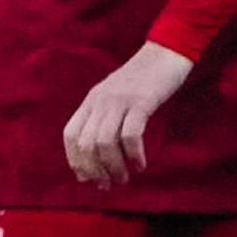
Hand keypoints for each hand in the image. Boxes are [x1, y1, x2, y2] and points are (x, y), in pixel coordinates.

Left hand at [64, 44, 194, 187]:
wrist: (166, 52)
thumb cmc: (144, 79)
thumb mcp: (116, 96)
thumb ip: (106, 118)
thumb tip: (100, 153)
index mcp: (91, 100)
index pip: (70, 135)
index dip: (75, 160)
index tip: (87, 178)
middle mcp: (100, 101)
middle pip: (85, 143)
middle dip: (94, 170)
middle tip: (108, 185)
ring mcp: (120, 100)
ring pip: (104, 143)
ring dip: (113, 167)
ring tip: (124, 178)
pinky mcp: (141, 101)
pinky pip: (130, 135)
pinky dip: (133, 155)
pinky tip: (140, 164)